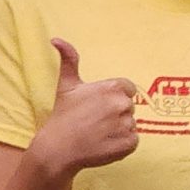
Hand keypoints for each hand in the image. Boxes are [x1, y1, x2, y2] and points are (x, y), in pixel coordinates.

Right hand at [35, 39, 137, 175]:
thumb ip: (69, 60)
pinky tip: (103, 144)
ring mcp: (126, 125)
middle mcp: (122, 104)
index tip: (98, 106)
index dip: (113, 98)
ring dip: (118, 129)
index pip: (128, 89)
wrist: (57, 150)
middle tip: (95, 121)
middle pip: (129, 106)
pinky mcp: (128, 144)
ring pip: (131, 124)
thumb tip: (56, 39)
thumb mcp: (67, 86)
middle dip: (115, 112)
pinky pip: (133, 141)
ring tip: (97, 133)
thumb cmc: (62, 116)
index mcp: (113, 88)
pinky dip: (122, 144)